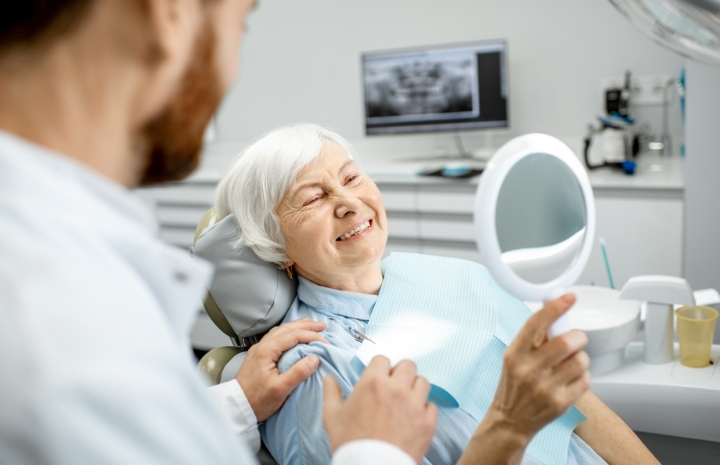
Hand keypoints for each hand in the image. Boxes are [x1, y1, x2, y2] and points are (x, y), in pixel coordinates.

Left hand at [237, 318, 326, 421]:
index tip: (325, 342)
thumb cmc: (258, 401)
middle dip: (306, 326)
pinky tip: (292, 335)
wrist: (237, 408)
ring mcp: (258, 350)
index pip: (293, 336)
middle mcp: (261, 346)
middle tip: (322, 326)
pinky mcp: (258, 356)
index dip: (311, 336)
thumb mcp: (281, 389)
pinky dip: (288, 333)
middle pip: (286, 329)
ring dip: (297, 327)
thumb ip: (298, 372)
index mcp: (267, 351)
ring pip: (280, 331)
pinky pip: (275, 337)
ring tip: (310, 325)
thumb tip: (314, 358)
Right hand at [323, 356, 437, 464]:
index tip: (378, 377)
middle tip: (394, 386)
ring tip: (406, 401)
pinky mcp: (427, 422)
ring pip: (423, 382)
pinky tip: (414, 418)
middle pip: (408, 365)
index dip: (379, 368)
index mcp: (373, 382)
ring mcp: (415, 405)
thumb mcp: (332, 417)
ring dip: (414, 388)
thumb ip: (331, 393)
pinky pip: (431, 406)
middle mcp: (397, 389)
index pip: (383, 359)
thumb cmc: (350, 444)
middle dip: (401, 373)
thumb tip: (328, 378)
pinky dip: (424, 410)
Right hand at [458, 294, 589, 464]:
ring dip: (581, 357)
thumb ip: (533, 338)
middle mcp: (529, 370)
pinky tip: (570, 379)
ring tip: (571, 362)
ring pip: (580, 360)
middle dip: (577, 336)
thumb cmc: (514, 385)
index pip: (536, 323)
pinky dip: (582, 376)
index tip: (569, 297)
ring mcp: (545, 387)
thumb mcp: (514, 357)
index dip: (555, 307)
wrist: (510, 421)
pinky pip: (585, 379)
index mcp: (515, 353)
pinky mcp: (560, 403)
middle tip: (576, 338)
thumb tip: (553, 311)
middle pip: (566, 342)